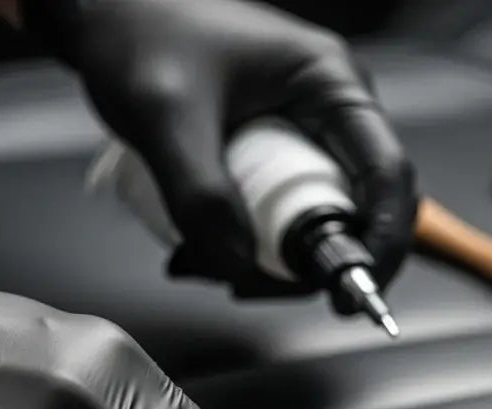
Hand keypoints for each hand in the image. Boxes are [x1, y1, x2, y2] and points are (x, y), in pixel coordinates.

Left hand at [21, 0, 415, 295]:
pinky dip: (243, 252)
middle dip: (301, 267)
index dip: (381, 245)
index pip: (388, 176)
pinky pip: (277, 225)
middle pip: (353, 217)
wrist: (103, 19)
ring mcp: (304, 142)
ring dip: (263, 266)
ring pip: (310, 231)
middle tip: (242, 285)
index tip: (347, 296)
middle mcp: (329, 117)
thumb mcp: (166, 114)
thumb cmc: (139, 33)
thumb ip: (202, 194)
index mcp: (330, 85)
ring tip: (196, 260)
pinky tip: (197, 249)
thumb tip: (239, 265)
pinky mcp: (274, 164)